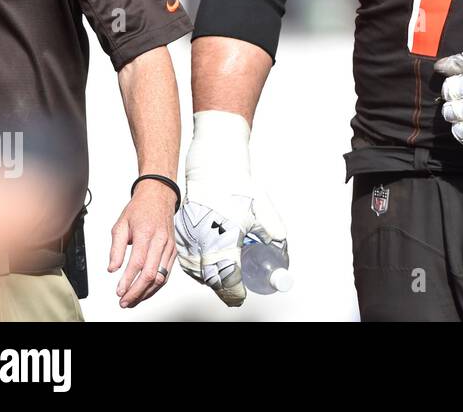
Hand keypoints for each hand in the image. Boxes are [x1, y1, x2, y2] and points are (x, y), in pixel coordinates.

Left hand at [109, 178, 177, 308]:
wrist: (159, 196)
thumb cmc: (140, 209)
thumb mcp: (120, 225)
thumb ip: (116, 248)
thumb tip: (113, 268)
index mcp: (146, 234)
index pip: (138, 263)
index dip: (128, 280)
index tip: (119, 291)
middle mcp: (161, 241)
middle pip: (151, 274)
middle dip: (137, 292)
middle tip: (124, 301)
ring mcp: (169, 246)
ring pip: (161, 277)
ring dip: (147, 292)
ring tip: (133, 300)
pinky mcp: (173, 250)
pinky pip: (167, 273)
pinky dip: (156, 285)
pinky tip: (146, 291)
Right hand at [173, 110, 286, 306]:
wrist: (214, 166)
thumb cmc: (237, 186)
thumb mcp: (264, 211)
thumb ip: (275, 235)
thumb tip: (281, 252)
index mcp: (224, 240)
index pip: (229, 278)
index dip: (235, 292)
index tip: (241, 296)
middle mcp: (203, 242)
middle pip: (211, 279)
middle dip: (223, 288)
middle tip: (235, 291)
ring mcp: (189, 237)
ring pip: (196, 270)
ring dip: (209, 278)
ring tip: (223, 278)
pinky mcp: (181, 232)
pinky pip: (186, 257)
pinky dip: (196, 266)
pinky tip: (207, 263)